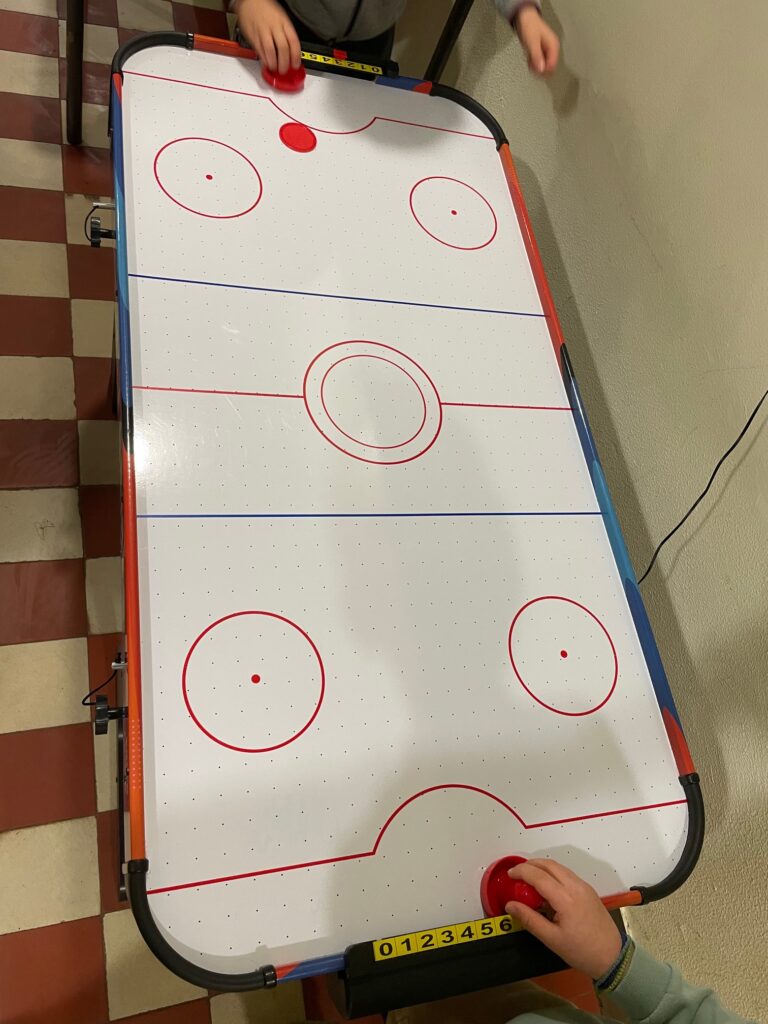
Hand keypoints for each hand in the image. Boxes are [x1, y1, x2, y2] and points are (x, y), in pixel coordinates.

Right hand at [234, 0, 301, 73]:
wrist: (249, 1)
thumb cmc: (266, 9)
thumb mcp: (281, 18)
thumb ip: (286, 35)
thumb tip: (291, 53)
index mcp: (283, 22)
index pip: (293, 41)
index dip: (295, 56)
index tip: (295, 65)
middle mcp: (274, 26)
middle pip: (283, 48)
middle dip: (284, 63)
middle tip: (284, 70)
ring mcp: (263, 31)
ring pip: (270, 51)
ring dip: (274, 64)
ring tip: (275, 69)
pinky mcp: (253, 36)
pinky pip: (259, 50)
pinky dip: (263, 60)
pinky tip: (266, 63)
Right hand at [505, 859, 621, 978]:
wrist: (612, 957)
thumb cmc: (581, 951)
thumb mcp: (551, 939)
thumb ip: (529, 919)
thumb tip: (510, 906)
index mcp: (566, 898)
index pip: (538, 876)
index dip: (521, 872)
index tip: (509, 875)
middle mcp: (576, 886)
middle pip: (549, 864)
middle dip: (530, 865)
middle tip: (517, 874)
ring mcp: (584, 887)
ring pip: (559, 867)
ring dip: (542, 867)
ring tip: (529, 879)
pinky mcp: (589, 890)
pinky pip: (567, 874)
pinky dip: (553, 874)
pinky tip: (546, 887)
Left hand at [515, 6, 559, 75]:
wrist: (524, 18)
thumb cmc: (529, 26)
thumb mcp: (532, 43)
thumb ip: (537, 57)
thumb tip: (541, 70)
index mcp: (553, 46)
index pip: (553, 66)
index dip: (544, 70)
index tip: (536, 69)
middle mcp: (552, 49)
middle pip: (549, 68)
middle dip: (539, 69)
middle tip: (531, 65)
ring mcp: (547, 50)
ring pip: (544, 66)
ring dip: (536, 66)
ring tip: (529, 60)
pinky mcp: (541, 51)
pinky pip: (539, 62)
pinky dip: (533, 63)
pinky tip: (529, 59)